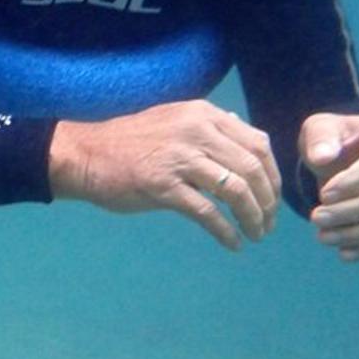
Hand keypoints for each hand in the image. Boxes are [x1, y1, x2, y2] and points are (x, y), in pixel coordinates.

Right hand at [48, 100, 280, 250]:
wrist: (85, 154)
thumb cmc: (129, 142)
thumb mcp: (173, 120)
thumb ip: (208, 126)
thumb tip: (244, 131)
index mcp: (203, 114)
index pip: (258, 144)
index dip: (273, 176)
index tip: (272, 198)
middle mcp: (196, 131)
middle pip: (253, 169)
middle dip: (268, 202)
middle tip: (268, 223)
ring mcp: (180, 158)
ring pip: (236, 190)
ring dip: (253, 218)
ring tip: (256, 234)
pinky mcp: (163, 186)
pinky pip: (207, 212)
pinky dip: (226, 232)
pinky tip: (232, 244)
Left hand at [300, 113, 358, 261]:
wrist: (345, 154)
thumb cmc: (333, 139)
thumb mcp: (319, 128)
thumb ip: (319, 138)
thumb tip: (323, 157)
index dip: (353, 183)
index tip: (323, 195)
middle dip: (351, 212)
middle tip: (316, 218)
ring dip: (358, 233)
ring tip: (323, 236)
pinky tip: (343, 253)